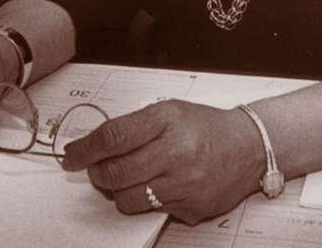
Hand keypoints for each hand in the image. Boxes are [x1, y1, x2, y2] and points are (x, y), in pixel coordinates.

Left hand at [60, 100, 264, 224]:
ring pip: (128, 198)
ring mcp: (185, 183)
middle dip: (95, 173)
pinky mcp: (192, 208)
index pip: (112, 137)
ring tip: (124, 179)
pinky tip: (154, 186)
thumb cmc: (206, 126)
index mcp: (166, 120)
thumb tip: (95, 146)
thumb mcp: (169, 111)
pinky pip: (151, 211)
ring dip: (116, 191)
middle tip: (94, 169)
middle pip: (115, 172)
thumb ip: (133, 126)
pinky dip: (144, 200)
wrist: (249, 146)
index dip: (85, 149)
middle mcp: (177, 152)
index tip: (72, 154)